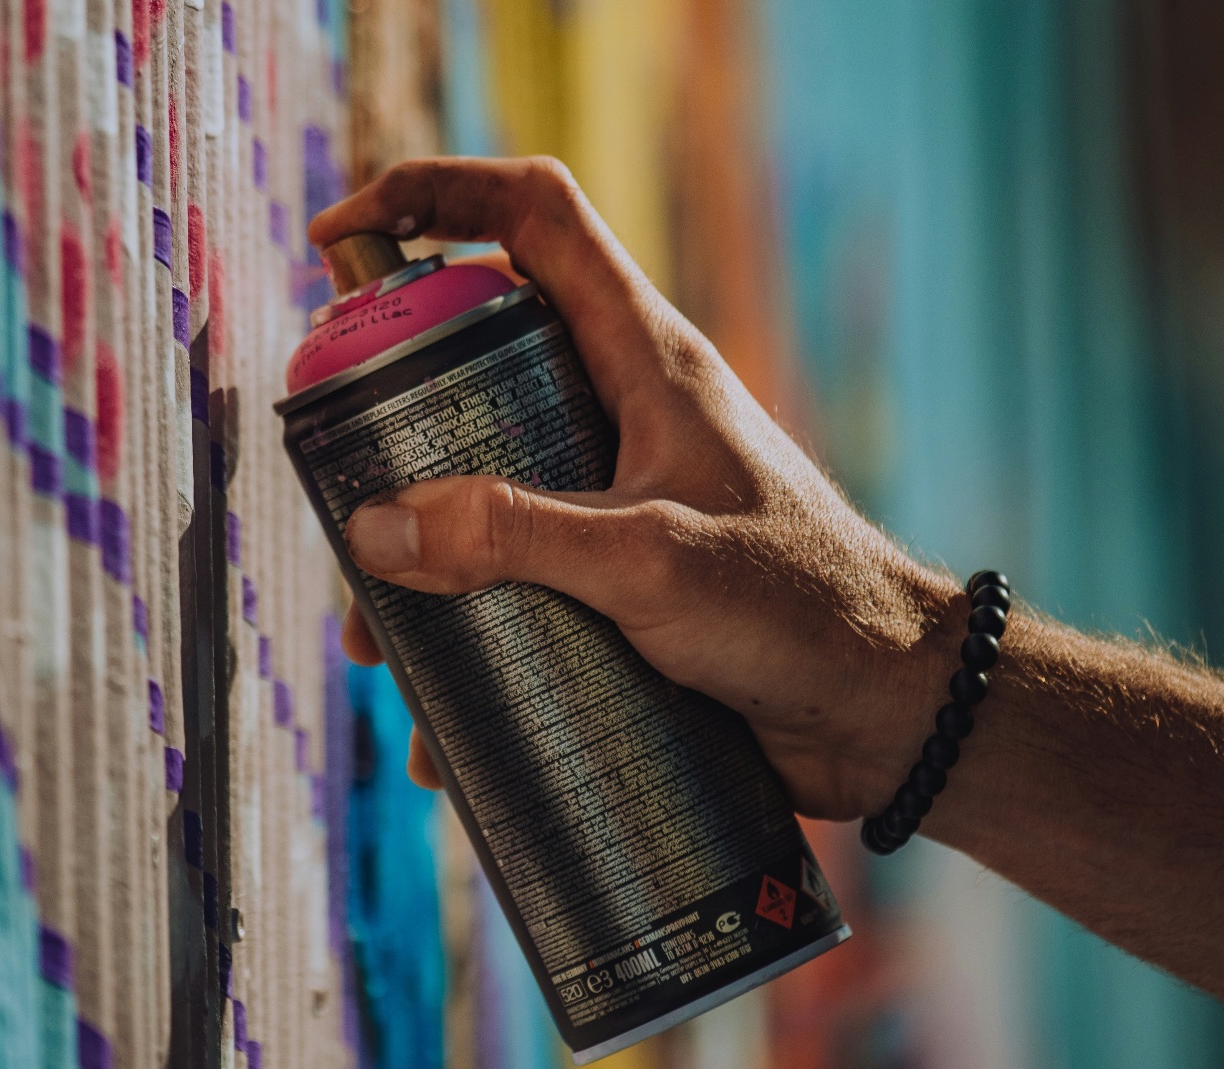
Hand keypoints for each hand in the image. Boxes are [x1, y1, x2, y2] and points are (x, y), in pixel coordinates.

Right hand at [310, 156, 965, 821]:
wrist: (888, 714)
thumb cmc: (804, 610)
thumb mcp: (649, 563)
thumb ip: (513, 536)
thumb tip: (377, 528)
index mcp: (643, 358)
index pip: (533, 218)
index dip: (435, 196)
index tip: (342, 237)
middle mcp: (622, 411)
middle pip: (477, 357)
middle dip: (389, 413)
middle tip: (334, 476)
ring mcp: (617, 496)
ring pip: (482, 484)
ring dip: (418, 554)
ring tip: (376, 644)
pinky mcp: (617, 580)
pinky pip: (515, 582)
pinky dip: (466, 634)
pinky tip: (439, 718)